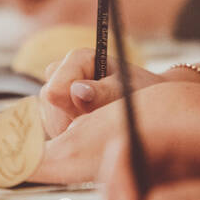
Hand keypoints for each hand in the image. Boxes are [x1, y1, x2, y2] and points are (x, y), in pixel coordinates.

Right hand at [38, 45, 164, 136]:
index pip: (55, 89)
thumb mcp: (129, 93)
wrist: (148, 107)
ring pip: (52, 124)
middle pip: (51, 108)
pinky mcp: (55, 117)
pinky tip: (94, 133)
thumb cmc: (141, 95)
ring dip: (76, 132)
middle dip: (76, 120)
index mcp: (78, 59)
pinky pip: (57, 135)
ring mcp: (55, 96)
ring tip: (103, 124)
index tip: (99, 110)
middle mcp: (61, 75)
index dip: (73, 106)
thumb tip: (76, 91)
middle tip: (106, 120)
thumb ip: (104, 93)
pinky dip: (75, 140)